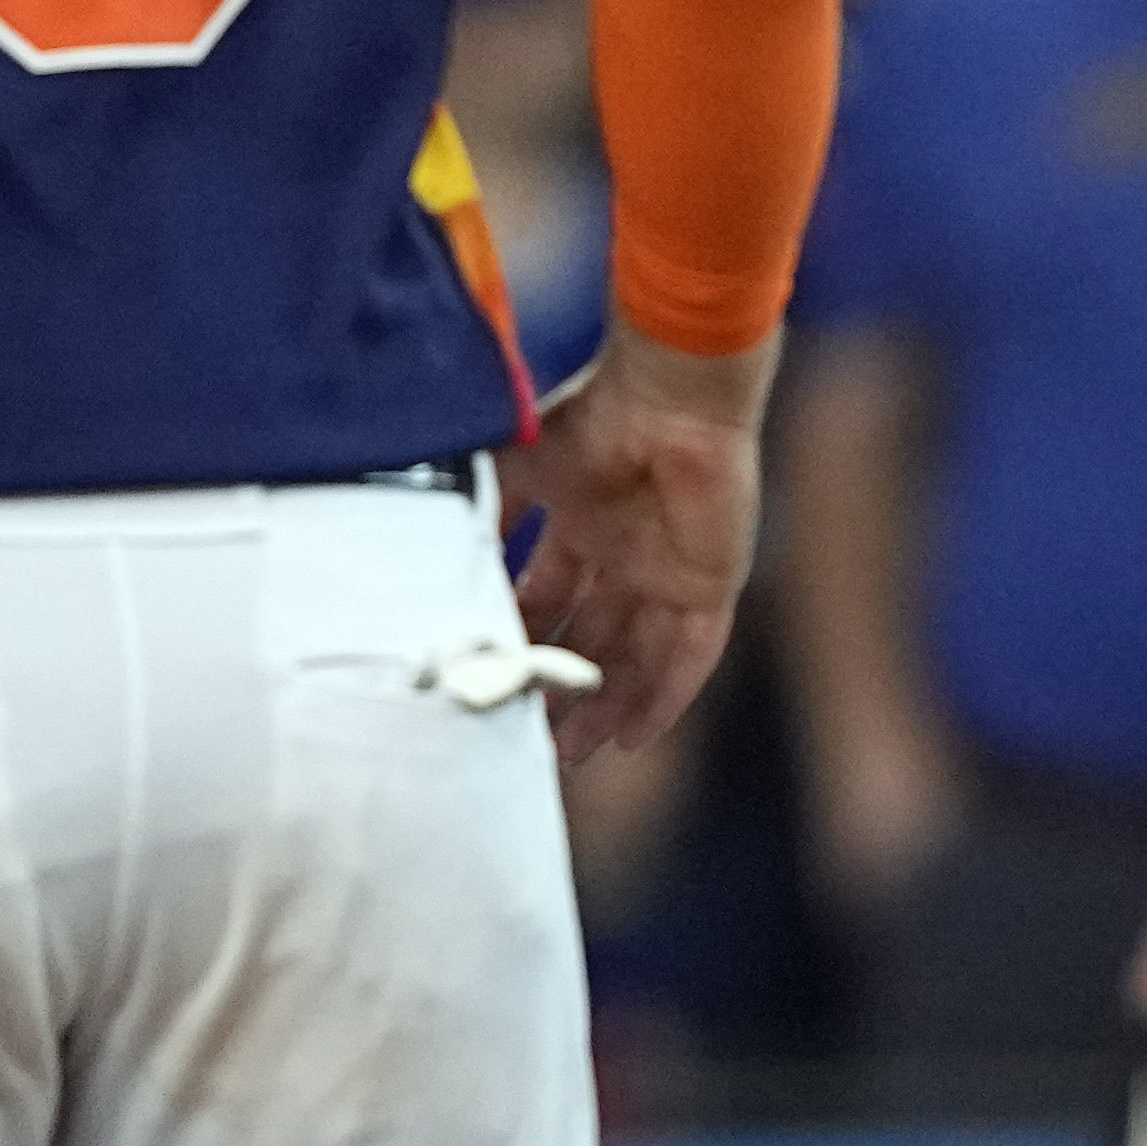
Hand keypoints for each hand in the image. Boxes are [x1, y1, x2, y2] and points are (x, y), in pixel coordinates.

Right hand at [507, 356, 762, 766]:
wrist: (668, 394)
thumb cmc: (592, 416)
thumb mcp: (515, 467)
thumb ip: (482, 507)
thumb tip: (436, 546)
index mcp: (585, 522)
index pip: (550, 595)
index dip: (524, 638)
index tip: (495, 679)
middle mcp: (628, 551)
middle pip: (594, 636)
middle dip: (564, 686)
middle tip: (532, 736)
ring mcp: (671, 570)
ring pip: (638, 656)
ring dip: (607, 704)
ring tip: (571, 751)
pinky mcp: (710, 583)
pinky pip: (690, 656)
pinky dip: (663, 697)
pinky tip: (633, 737)